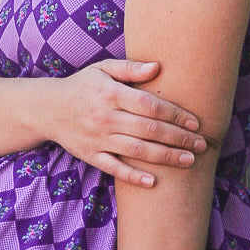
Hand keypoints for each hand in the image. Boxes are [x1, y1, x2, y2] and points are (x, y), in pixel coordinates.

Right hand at [43, 59, 205, 185]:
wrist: (48, 108)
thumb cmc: (83, 85)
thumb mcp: (103, 69)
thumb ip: (130, 68)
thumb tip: (158, 67)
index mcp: (110, 93)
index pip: (149, 105)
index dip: (174, 114)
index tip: (195, 122)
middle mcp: (105, 117)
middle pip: (148, 129)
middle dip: (178, 138)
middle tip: (201, 144)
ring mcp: (98, 138)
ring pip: (136, 150)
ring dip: (165, 157)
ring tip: (189, 160)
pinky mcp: (91, 155)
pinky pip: (114, 168)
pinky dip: (133, 176)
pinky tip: (154, 182)